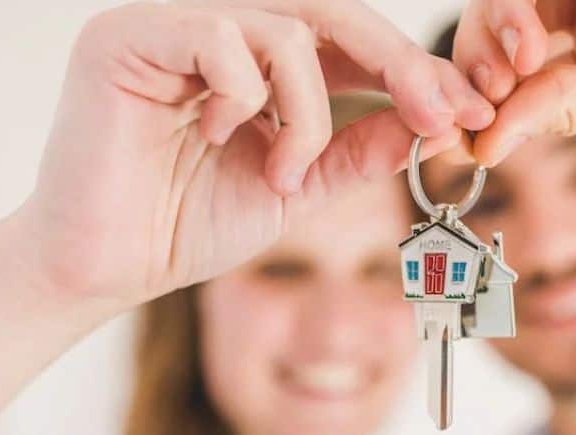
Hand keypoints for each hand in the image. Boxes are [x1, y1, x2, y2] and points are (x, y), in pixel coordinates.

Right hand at [15, 1, 491, 307]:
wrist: (106, 268)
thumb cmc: (187, 226)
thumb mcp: (298, 188)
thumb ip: (357, 151)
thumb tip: (432, 122)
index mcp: (256, 60)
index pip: (348, 41)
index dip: (412, 71)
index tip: (469, 114)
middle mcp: (216, 28)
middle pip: (331, 12)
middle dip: (398, 66)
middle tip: (441, 115)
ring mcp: (172, 25)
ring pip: (285, 28)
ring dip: (307, 114)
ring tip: (282, 174)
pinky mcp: (128, 36)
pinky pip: (221, 38)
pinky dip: (244, 98)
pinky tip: (218, 137)